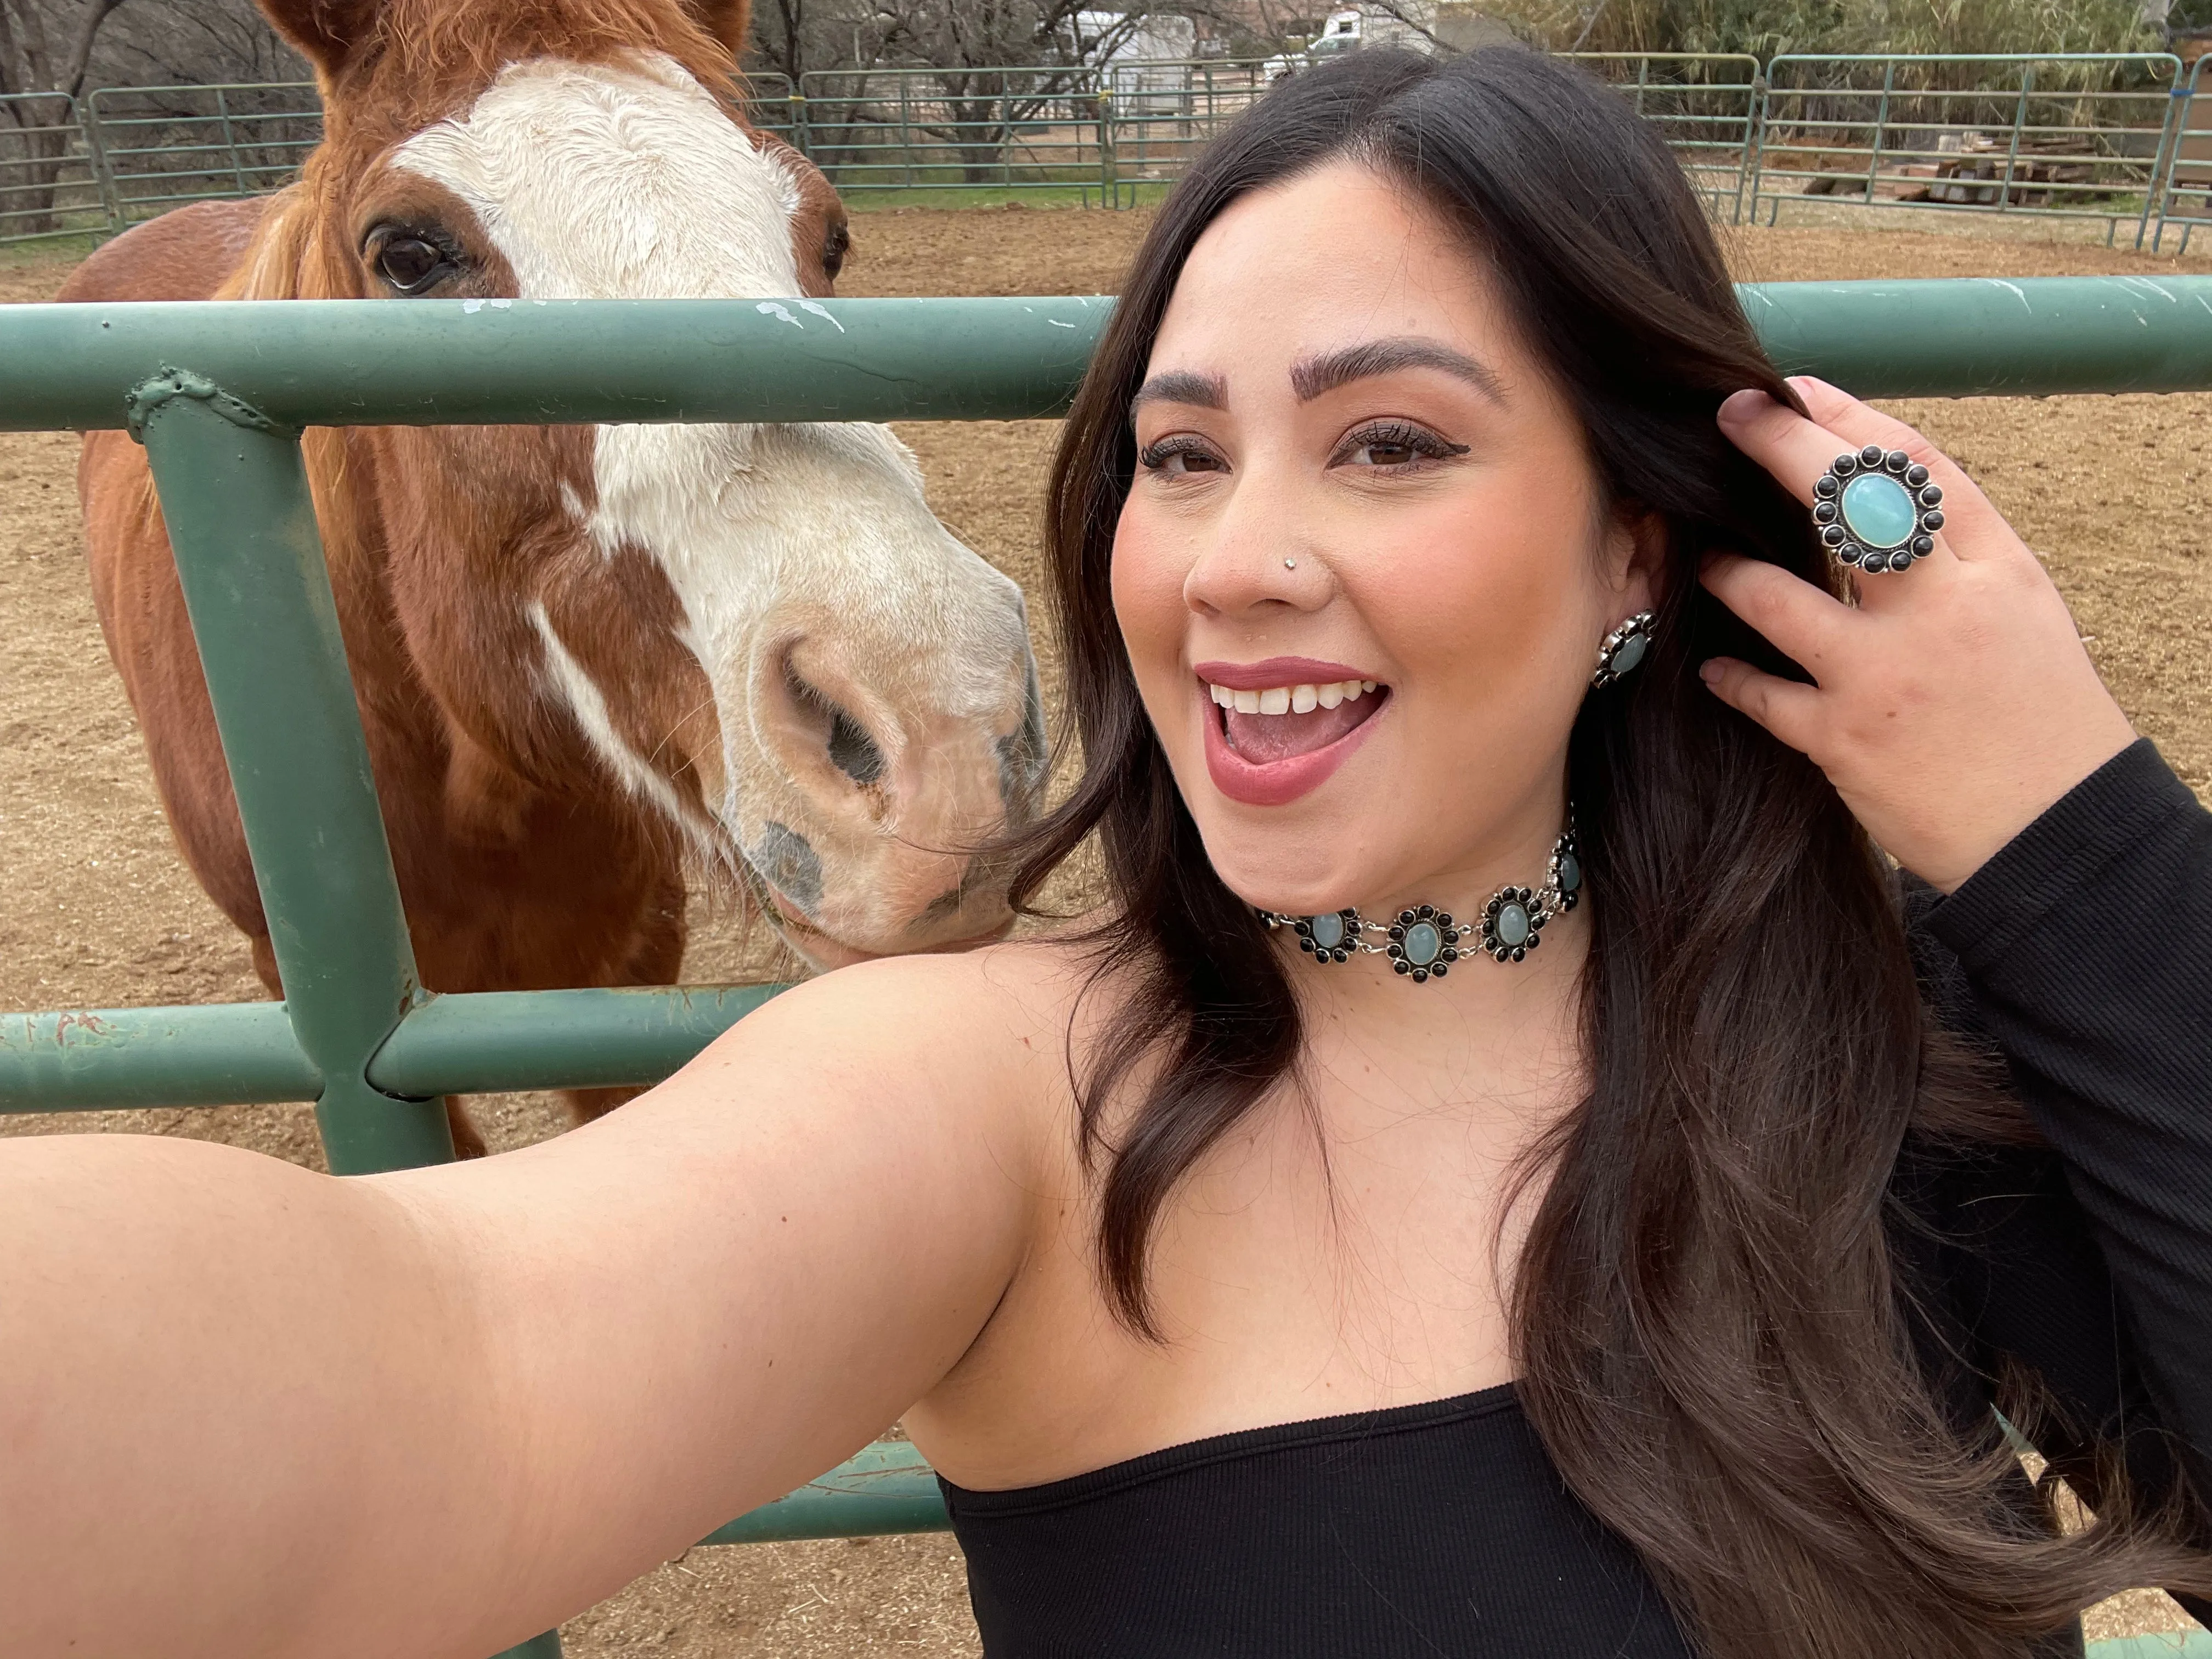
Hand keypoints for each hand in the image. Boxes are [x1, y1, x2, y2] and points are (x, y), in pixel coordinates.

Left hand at [1700, 376, 2134, 893]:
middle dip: (1780, 447)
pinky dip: (1730, 676)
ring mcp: (1885, 676)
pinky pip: (1760, 694)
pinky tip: (1711, 666)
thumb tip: (1871, 500)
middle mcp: (1940, 611)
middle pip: (1847, 502)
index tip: (1796, 389)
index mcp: (1995, 571)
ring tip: (1706, 560)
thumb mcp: (2023, 612)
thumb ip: (1955, 556)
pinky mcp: (1843, 742)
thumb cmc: (2039, 716)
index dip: (1849, 419)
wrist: (2056, 831)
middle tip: (1728, 416)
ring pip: (1778, 597)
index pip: (1918, 467)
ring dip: (1729, 572)